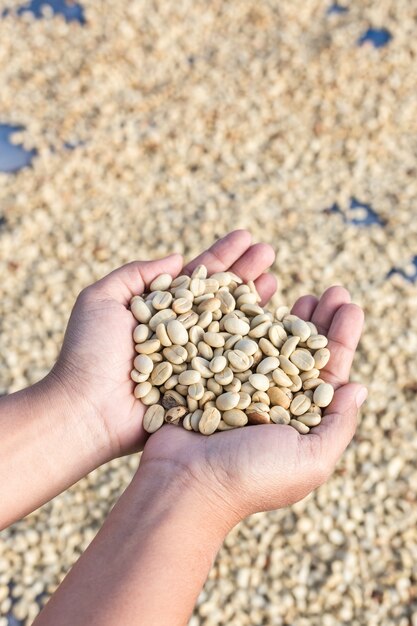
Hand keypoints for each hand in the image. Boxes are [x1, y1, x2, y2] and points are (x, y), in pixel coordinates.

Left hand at [48, 230, 275, 459]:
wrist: (87, 410)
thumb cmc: (90, 353)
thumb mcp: (101, 299)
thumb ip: (136, 274)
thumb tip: (177, 259)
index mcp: (161, 310)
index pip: (198, 277)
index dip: (222, 257)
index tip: (246, 237)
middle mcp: (182, 333)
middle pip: (220, 298)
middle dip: (245, 273)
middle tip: (269, 251)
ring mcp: (196, 361)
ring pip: (233, 327)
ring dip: (255, 302)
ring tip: (276, 279)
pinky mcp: (205, 389)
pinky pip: (235, 366)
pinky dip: (256, 347)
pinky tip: (276, 328)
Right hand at [140, 266, 365, 524]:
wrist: (184, 483)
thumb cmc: (251, 476)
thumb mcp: (311, 460)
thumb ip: (339, 425)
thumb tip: (357, 387)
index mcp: (302, 420)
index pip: (329, 371)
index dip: (342, 337)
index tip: (350, 306)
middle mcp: (274, 402)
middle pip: (302, 351)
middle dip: (319, 320)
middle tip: (331, 291)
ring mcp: (241, 388)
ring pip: (269, 342)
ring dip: (285, 315)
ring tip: (299, 292)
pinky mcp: (211, 380)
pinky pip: (232, 343)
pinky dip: (244, 320)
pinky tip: (254, 300)